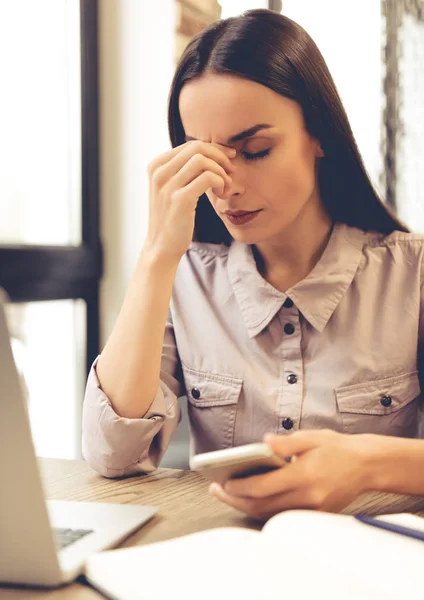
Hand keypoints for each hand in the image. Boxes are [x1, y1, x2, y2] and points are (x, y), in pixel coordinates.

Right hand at [145, 141, 235, 262]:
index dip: (215, 149)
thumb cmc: (172, 218)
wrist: (161, 247)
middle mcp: (159, 172)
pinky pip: (208, 178)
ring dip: (221, 172)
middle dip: (220, 157)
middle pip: (198, 148)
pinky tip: (221, 194)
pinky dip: (220, 182)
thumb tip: (211, 152)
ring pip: (203, 161)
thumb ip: (183, 170)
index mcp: (156, 165)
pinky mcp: (180, 199)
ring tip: (226, 187)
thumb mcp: (172, 189)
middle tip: (232, 172)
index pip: (191, 145)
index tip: (229, 158)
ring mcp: (167, 185)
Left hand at [209, 430, 376, 519]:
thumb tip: (263, 443)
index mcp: (303, 475)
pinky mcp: (315, 514)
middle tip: (217, 490)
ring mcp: (312, 509)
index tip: (223, 482)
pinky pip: (283, 515)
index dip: (239, 486)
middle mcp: (307, 496)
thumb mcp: (310, 437)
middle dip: (235, 499)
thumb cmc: (337, 448)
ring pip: (270, 514)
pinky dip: (265, 509)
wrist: (366, 464)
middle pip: (262, 506)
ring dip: (247, 506)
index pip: (263, 487)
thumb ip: (285, 442)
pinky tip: (252, 498)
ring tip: (229, 493)